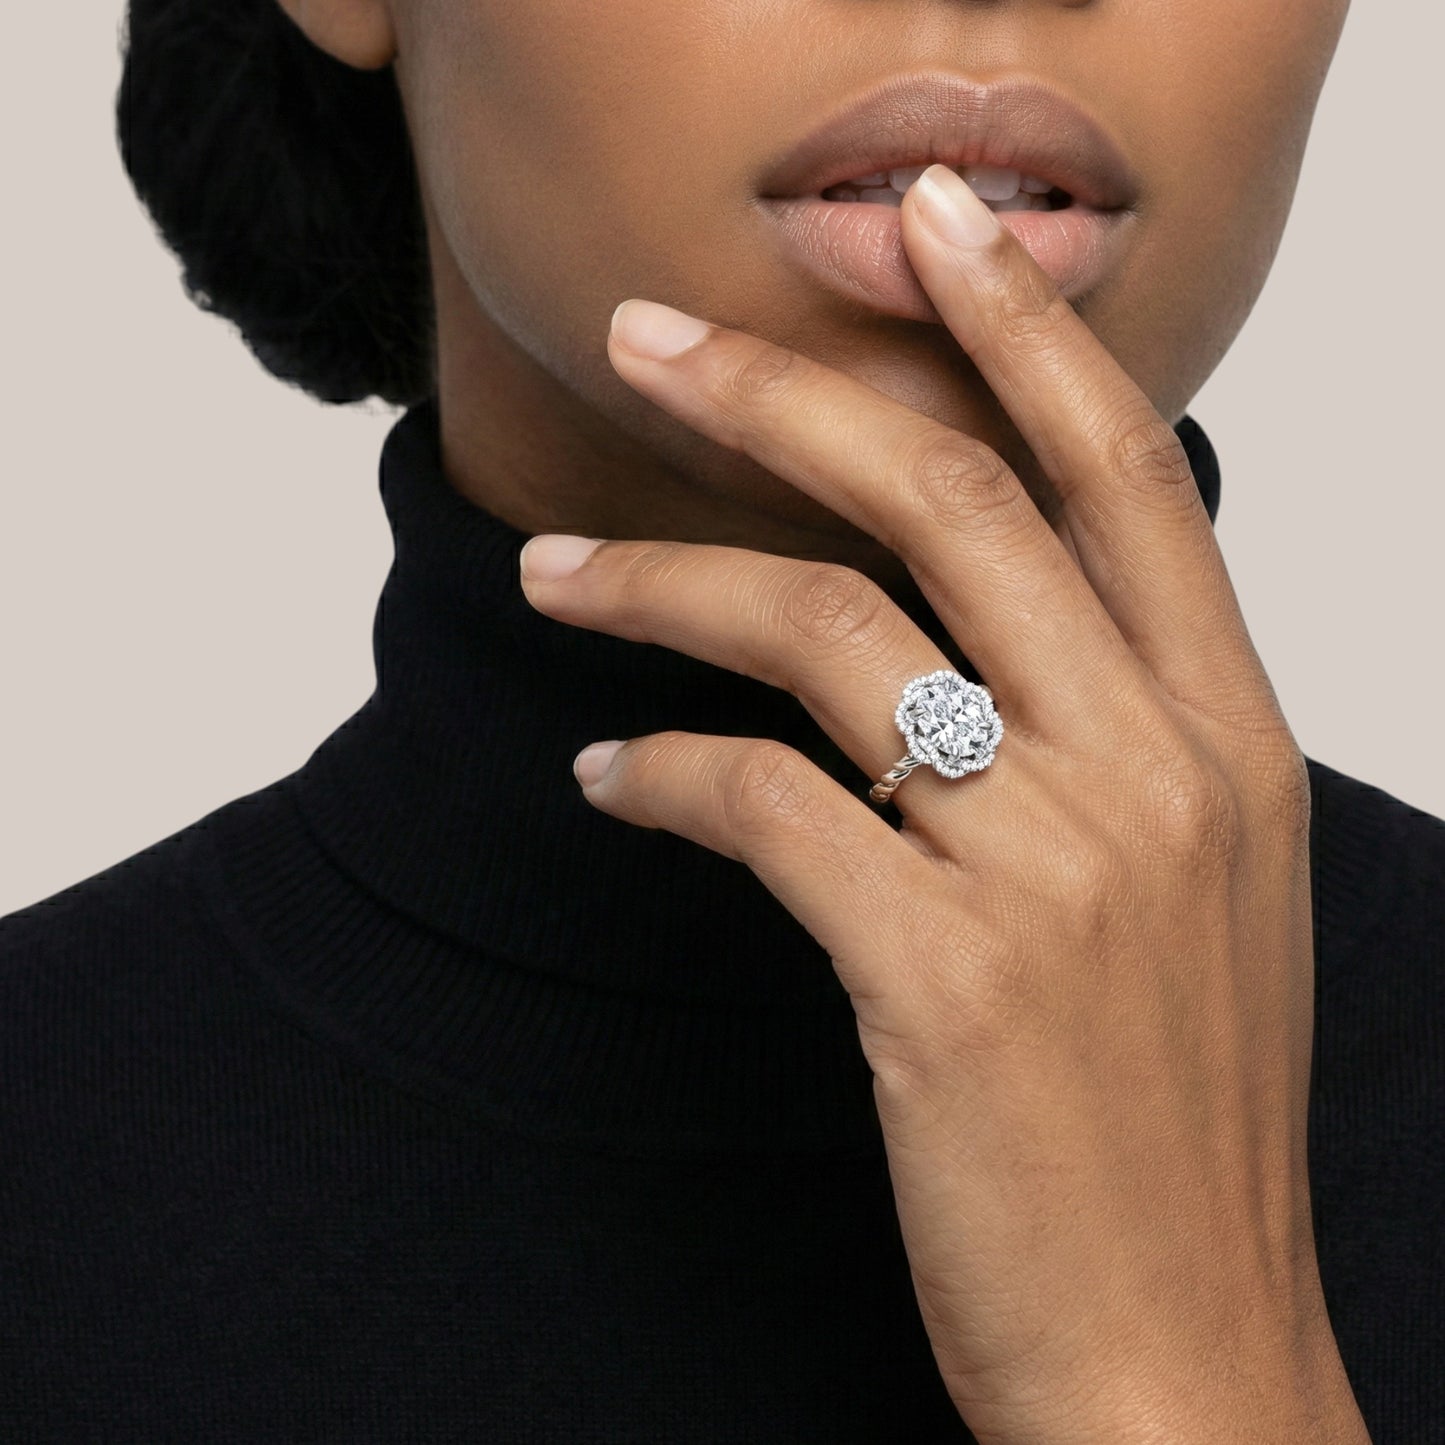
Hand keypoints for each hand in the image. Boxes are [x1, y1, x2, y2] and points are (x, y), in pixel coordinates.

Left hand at [518, 165, 1367, 1442]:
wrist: (1180, 1352)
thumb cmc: (1172, 1123)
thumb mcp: (1196, 895)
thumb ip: (1116, 743)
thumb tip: (978, 633)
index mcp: (1226, 737)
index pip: (1120, 470)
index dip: (1018, 328)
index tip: (923, 231)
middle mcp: (1154, 769)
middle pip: (943, 501)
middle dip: (777, 393)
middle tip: (645, 342)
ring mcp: (1053, 866)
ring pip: (821, 628)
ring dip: (659, 585)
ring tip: (553, 576)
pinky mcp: (938, 974)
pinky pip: (761, 803)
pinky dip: (663, 775)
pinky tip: (611, 780)